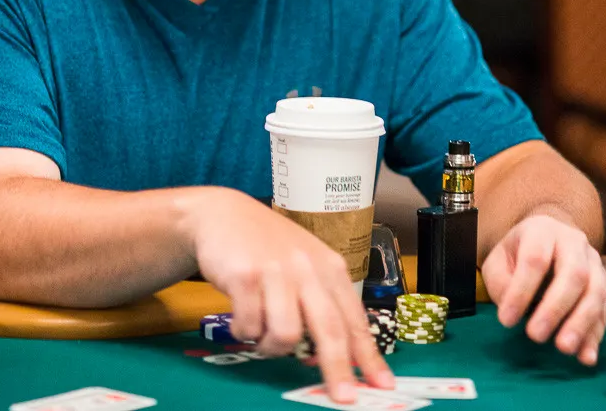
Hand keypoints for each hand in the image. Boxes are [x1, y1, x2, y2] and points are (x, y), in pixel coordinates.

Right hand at [188, 189, 392, 403]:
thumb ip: (318, 303)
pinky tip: (240, 316)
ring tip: (260, 333)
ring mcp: (276, 271)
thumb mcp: (303, 265)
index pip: (354, 319)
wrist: (223, 214)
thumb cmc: (266, 245)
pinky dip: (244, 331)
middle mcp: (307, 268)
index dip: (368, 356)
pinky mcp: (245, 276)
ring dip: (271, 346)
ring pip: (286, 335)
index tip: (382, 384)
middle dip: (338, 369)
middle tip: (343, 397)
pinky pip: (249, 326)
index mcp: (329, 267)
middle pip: (330, 330)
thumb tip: (328, 357)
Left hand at [481, 214, 605, 365]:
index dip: (521, 291)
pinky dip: (596, 335)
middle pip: (574, 273)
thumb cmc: (518, 252)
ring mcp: (594, 262)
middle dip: (556, 308)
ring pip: (596, 291)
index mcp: (542, 231)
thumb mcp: (498, 260)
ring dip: (581, 323)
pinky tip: (586, 356)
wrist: (549, 238)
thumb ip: (500, 281)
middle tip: (536, 336)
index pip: (535, 259)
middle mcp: (574, 242)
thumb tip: (511, 307)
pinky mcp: (604, 284)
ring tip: (564, 348)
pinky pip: (605, 310)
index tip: (506, 320)